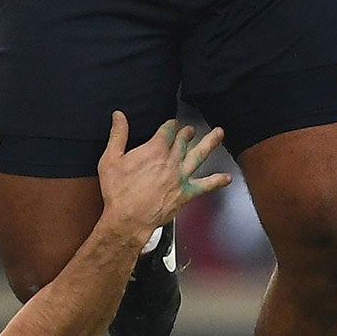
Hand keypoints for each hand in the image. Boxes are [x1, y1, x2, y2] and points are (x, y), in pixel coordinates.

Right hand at [95, 113, 229, 244]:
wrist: (129, 220)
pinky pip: (206, 186)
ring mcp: (181, 177)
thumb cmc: (118, 192)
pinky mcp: (186, 194)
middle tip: (189, 130)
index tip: (171, 124)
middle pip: (183, 141)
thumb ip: (118, 135)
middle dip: (187, 133)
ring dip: (210, 142)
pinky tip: (226, 178)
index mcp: (154, 150)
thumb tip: (119, 115)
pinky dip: (217, 181)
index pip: (168, 130)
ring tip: (219, 133)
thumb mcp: (110, 159)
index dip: (171, 125)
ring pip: (199, 155)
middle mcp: (171, 161)